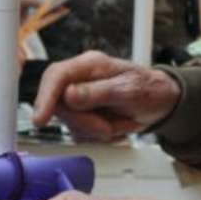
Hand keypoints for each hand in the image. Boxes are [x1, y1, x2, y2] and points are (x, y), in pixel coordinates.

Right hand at [33, 51, 180, 139]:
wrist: (160, 103)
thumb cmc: (149, 90)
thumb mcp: (129, 90)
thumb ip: (98, 93)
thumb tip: (68, 95)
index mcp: (89, 64)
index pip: (56, 76)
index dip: (45, 97)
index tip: (40, 119)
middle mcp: (79, 78)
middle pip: (59, 104)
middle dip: (82, 121)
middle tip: (106, 128)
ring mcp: (78, 97)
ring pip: (68, 121)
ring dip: (91, 130)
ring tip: (115, 124)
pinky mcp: (80, 114)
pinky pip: (77, 131)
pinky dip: (94, 135)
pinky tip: (110, 126)